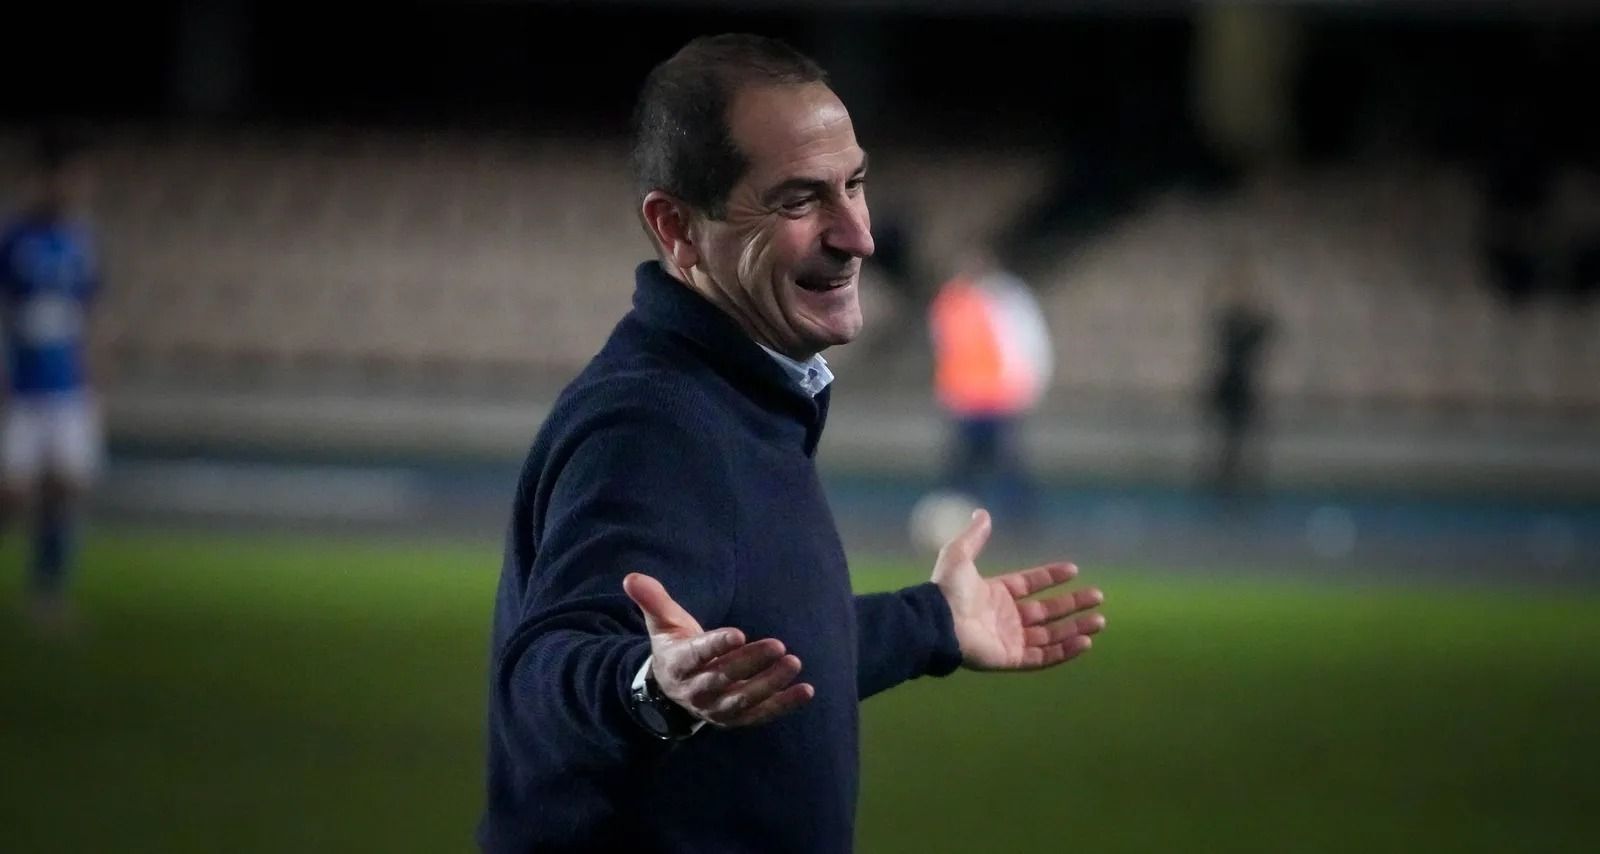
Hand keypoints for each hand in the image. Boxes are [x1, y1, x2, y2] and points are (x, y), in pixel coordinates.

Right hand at [623, 573, 814, 726]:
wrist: (673, 690)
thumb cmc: (675, 647)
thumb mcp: (662, 623)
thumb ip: (652, 600)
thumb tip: (631, 577)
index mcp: (677, 664)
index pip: (697, 656)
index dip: (717, 646)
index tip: (739, 633)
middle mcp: (696, 690)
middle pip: (723, 679)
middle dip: (751, 663)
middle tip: (778, 646)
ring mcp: (716, 708)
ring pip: (744, 700)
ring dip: (770, 685)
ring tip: (793, 663)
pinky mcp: (736, 718)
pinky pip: (761, 714)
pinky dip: (784, 705)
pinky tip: (806, 690)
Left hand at [931, 509, 1105, 670]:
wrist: (937, 622)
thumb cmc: (946, 590)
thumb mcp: (959, 554)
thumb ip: (974, 535)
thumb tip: (982, 512)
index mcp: (995, 594)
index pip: (1030, 584)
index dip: (1050, 576)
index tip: (1073, 570)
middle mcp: (1005, 617)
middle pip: (1047, 612)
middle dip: (1073, 604)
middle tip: (1098, 596)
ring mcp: (1009, 639)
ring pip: (1050, 635)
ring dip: (1075, 628)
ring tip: (1099, 621)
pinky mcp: (1011, 658)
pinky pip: (1043, 657)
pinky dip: (1065, 651)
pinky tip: (1085, 641)